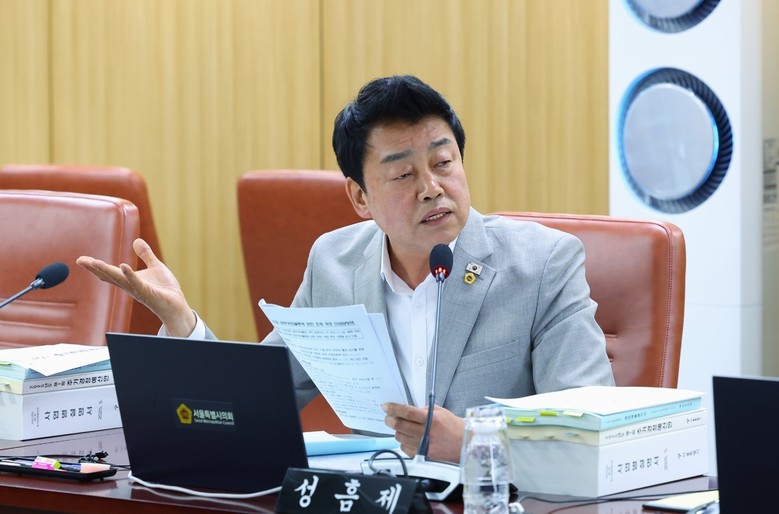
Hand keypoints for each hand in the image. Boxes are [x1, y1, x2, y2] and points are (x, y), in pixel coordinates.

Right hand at [76, 238, 195, 336]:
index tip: (81, 259)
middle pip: (109, 276)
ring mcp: (137, 290)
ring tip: (94, 262)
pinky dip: (130, 274)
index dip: (95, 266)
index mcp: (129, 280)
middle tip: (81, 261)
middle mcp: (129, 286)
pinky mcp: (147, 293)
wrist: (177, 304)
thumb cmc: (165, 288)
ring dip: (107, 270)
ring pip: (119, 279)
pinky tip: (123, 266)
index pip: (109, 272)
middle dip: (95, 268)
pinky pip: (137, 283)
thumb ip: (145, 254)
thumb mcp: (155, 266)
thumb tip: (136, 240)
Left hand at [382, 402, 464, 462]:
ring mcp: (423, 446)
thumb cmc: (454, 428)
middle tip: (388, 417)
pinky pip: (404, 448)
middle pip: (399, 425)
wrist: (464, 444)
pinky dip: (404, 442)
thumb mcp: (440, 412)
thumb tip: (408, 411)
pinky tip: (409, 438)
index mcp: (431, 419)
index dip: (393, 408)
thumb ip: (424, 410)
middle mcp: (426, 433)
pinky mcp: (422, 456)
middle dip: (389, 419)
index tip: (386, 406)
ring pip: (400, 437)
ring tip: (402, 428)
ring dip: (397, 431)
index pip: (407, 412)